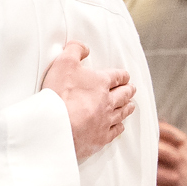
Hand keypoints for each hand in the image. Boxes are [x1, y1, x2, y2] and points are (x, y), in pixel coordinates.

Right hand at [43, 42, 133, 161]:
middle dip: (128, 90)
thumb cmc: (58, 93)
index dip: (122, 75)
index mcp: (101, 83)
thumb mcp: (63, 63)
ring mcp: (105, 121)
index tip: (125, 76)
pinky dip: (119, 127)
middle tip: (131, 89)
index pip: (117, 76)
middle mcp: (107, 101)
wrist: (55, 125)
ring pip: (122, 113)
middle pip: (123, 95)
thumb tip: (84, 48)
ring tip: (130, 106)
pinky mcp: (100, 138)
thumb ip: (75, 50)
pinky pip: (115, 131)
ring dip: (127, 108)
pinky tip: (120, 126)